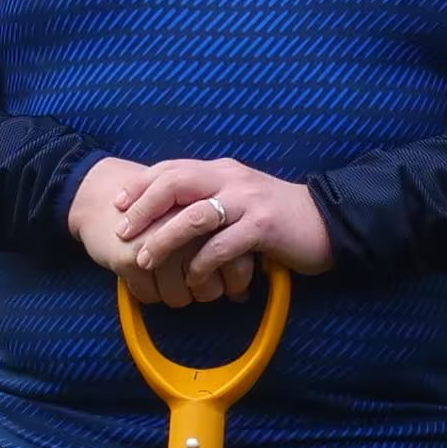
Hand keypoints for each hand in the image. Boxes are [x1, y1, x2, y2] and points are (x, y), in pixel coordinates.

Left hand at [73, 156, 332, 306]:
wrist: (329, 224)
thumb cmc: (277, 219)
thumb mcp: (239, 200)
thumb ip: (209, 200)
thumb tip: (167, 216)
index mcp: (222, 170)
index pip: (172, 168)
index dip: (141, 185)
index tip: (118, 204)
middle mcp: (232, 178)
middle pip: (176, 182)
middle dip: (144, 207)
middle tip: (123, 232)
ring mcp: (249, 201)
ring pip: (195, 215)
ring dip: (165, 239)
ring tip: (145, 259)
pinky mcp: (264, 227)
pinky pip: (223, 245)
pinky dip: (202, 263)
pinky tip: (191, 279)